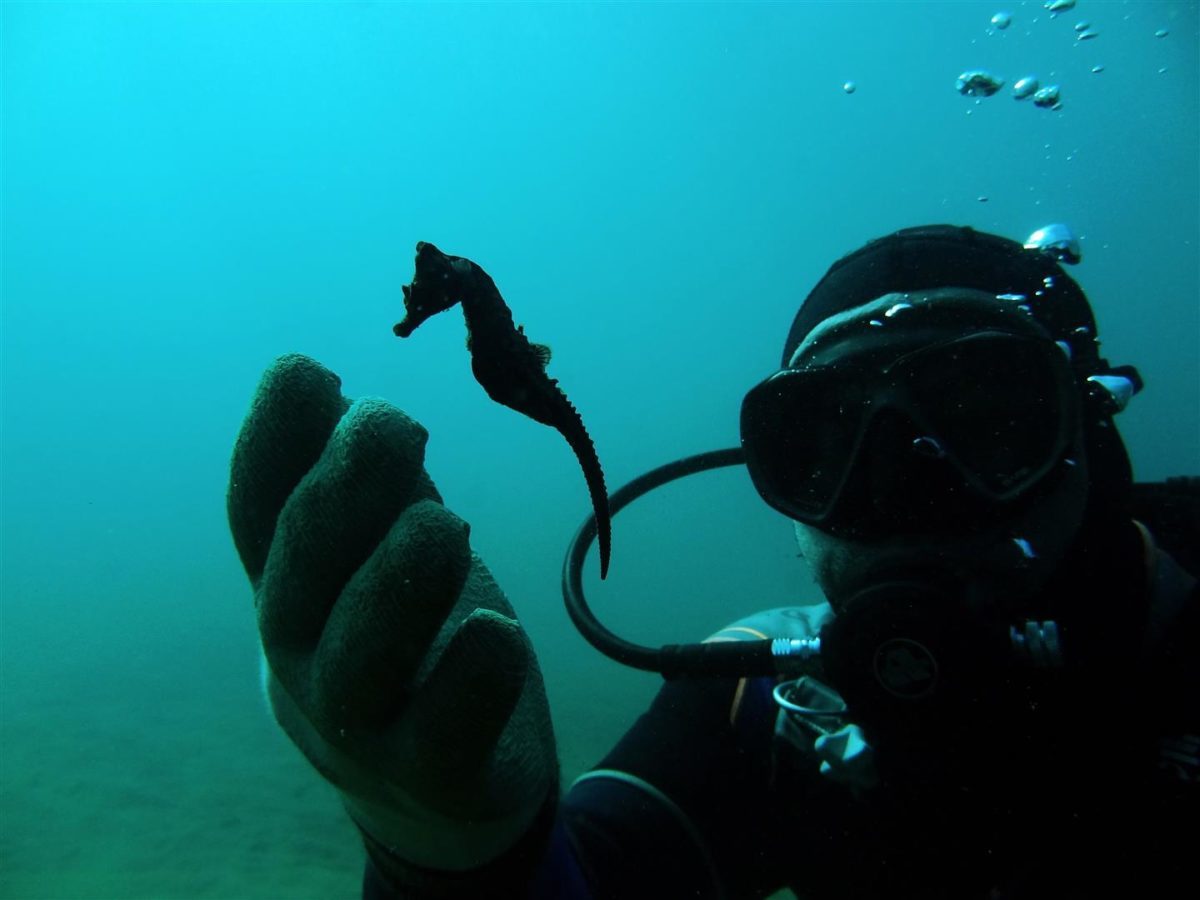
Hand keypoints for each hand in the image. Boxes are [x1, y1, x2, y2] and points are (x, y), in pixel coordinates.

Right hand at [227, 354, 556, 873]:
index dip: (270, 446)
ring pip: (356, 667)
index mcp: (293, 592)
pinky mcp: (436, 778)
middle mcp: (306, 661)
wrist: (430, 786)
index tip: (307, 372)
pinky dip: (467, 686)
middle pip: (297, 583)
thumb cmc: (405, 638)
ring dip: (394, 586)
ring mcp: (363, 730)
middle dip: (340, 496)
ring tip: (443, 523)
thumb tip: (338, 390)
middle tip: (391, 424)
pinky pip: (442, 739)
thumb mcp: (384, 553)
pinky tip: (497, 633)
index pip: (257, 518)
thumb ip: (374, 487)